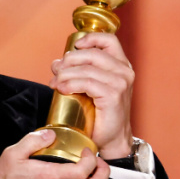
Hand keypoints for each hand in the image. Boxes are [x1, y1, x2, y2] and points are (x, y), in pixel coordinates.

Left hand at [50, 32, 134, 158]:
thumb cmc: (100, 116)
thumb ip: (77, 72)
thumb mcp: (90, 87)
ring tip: (55, 83)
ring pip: (87, 69)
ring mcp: (120, 83)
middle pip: (92, 53)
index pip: (109, 40)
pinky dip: (70, 84)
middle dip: (69, 60)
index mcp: (121, 66)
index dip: (90, 38)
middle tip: (56, 71)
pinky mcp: (113, 95)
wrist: (111, 139)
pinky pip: (87, 83)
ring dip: (65, 74)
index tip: (74, 46)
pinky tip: (62, 89)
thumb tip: (56, 63)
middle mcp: (124, 72)